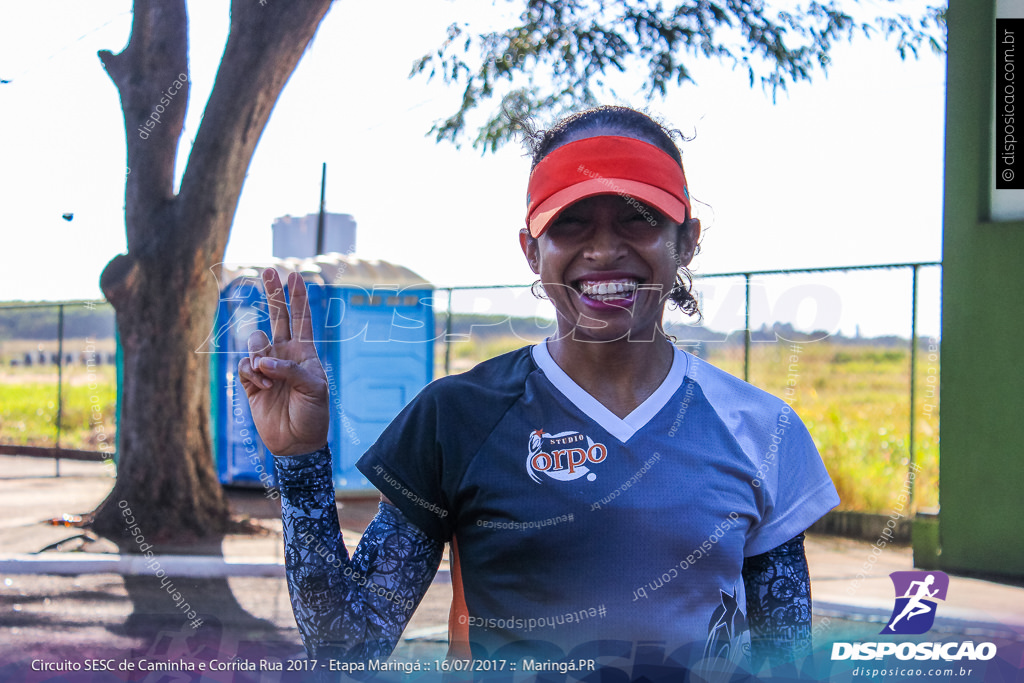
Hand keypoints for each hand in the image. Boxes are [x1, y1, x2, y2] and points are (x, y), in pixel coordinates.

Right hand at [237, 269, 329, 455]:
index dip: (298, 298)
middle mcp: (285, 354)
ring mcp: (267, 366)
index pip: (302, 319)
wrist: (297, 442)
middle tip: (267, 270)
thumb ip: (291, 370)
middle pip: (276, 317)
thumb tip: (263, 361)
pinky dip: (251, 373)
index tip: (296, 276)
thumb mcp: (314, 389)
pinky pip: (244, 366)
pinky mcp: (251, 382)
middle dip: (272, 294)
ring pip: (255, 342)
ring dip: (260, 356)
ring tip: (269, 376)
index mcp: (305, 352)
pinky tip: (261, 385)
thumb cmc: (313, 414)